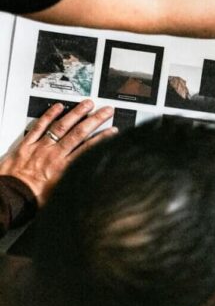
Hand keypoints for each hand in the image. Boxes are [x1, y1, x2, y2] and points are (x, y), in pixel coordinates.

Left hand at [0, 100, 115, 204]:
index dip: (103, 138)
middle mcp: (54, 155)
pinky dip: (49, 116)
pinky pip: (39, 127)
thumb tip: (93, 182)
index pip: (88, 148)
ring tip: (87, 104)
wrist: (9, 198)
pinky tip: (58, 107)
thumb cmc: (32, 200)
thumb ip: (76, 185)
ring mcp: (41, 147)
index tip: (113, 131)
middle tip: (106, 111)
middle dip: (95, 120)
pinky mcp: (27, 145)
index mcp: (64, 168)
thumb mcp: (60, 196)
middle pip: (79, 133)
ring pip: (61, 126)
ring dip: (76, 114)